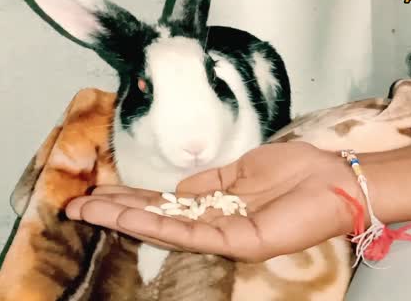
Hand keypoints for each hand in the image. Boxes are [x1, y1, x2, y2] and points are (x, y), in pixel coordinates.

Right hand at [65, 142, 361, 261]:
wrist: (336, 180)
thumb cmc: (297, 172)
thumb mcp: (242, 169)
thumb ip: (209, 182)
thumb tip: (176, 189)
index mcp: (214, 204)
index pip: (163, 202)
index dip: (130, 197)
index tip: (98, 190)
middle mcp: (213, 222)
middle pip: (156, 217)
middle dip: (114, 211)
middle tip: (74, 206)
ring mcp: (223, 234)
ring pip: (164, 228)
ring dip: (123, 218)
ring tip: (87, 210)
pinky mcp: (237, 241)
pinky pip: (190, 233)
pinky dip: (156, 224)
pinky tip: (127, 216)